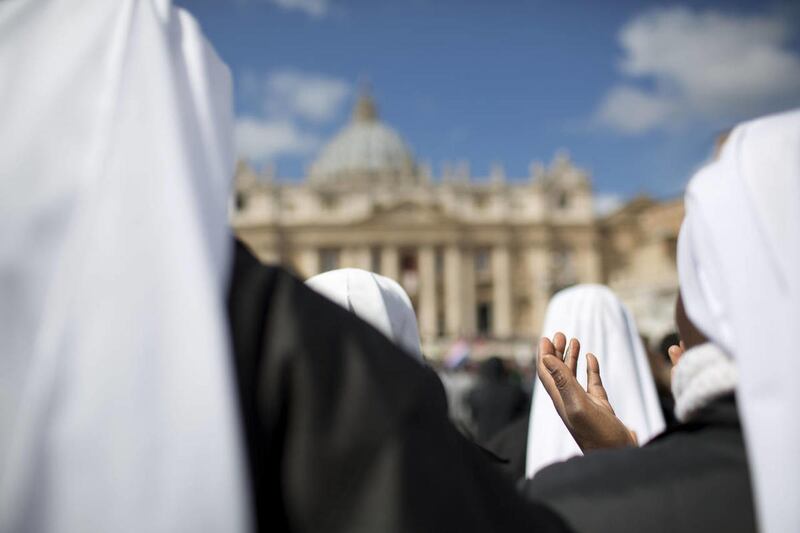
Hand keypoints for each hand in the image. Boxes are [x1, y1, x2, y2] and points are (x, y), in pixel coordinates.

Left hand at [536, 332, 636, 451]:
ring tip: (573, 339)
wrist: (619, 456)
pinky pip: (593, 384)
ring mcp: (585, 404)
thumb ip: (562, 381)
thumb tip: (545, 358)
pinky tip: (591, 357)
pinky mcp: (600, 407)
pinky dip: (591, 369)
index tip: (546, 338)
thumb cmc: (597, 436)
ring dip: (571, 358)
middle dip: (556, 352)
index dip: (543, 355)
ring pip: (573, 376)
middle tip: (560, 334)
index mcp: (560, 400)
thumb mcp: (578, 405)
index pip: (546, 373)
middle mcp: (569, 401)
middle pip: (557, 371)